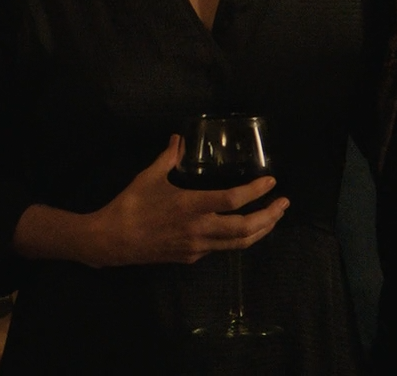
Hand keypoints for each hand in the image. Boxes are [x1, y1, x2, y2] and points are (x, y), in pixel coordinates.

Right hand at [84, 136, 287, 266]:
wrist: (112, 240)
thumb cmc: (131, 205)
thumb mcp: (149, 176)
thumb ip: (169, 157)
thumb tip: (179, 138)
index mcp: (191, 205)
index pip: (233, 200)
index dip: (256, 192)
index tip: (271, 182)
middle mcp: (199, 229)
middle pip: (245, 228)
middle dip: (270, 217)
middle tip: (284, 204)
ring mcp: (197, 247)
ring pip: (238, 244)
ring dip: (260, 231)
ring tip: (273, 218)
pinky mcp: (191, 258)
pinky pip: (221, 249)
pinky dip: (237, 239)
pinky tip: (240, 229)